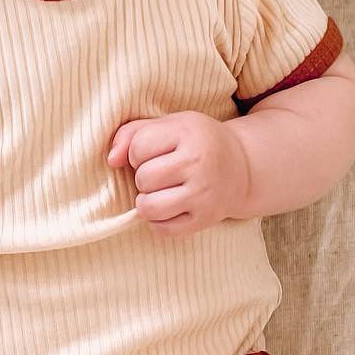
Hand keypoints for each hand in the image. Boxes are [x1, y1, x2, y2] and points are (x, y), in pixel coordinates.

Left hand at [106, 110, 241, 237]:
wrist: (243, 167)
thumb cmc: (196, 142)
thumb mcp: (169, 125)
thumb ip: (132, 133)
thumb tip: (111, 161)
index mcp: (189, 132)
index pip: (138, 147)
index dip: (137, 152)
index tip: (155, 153)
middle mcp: (199, 162)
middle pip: (143, 178)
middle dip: (143, 177)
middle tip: (161, 174)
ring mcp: (204, 194)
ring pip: (149, 207)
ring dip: (146, 202)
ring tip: (159, 193)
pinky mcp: (206, 219)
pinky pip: (163, 229)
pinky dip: (158, 221)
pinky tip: (169, 208)